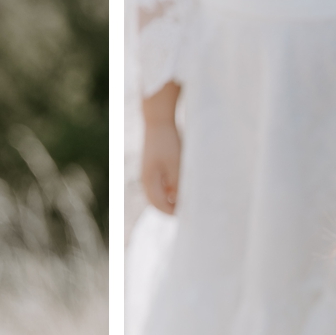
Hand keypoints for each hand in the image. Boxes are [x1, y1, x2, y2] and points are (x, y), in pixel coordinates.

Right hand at [139, 81, 182, 214]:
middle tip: (188, 209)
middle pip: (157, 202)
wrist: (159, 120)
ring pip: (159, 193)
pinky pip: (161, 183)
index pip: (160, 205)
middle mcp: (146, 179)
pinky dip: (170, 188)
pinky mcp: (153, 166)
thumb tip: (181, 202)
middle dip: (171, 207)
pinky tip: (182, 184)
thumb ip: (177, 185)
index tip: (188, 214)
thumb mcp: (176, 165)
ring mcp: (149, 172)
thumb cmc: (168, 142)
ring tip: (188, 197)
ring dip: (171, 198)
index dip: (173, 212)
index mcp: (149, 181)